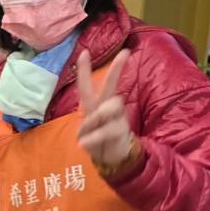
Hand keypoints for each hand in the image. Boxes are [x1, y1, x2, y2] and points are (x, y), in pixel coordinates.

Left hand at [75, 50, 132, 166]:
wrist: (113, 158)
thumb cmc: (98, 140)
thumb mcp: (87, 132)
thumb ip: (88, 124)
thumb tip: (94, 122)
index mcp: (95, 105)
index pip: (88, 85)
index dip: (85, 69)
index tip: (84, 52)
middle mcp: (107, 107)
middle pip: (111, 85)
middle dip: (117, 69)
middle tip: (126, 53)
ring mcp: (117, 117)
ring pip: (106, 109)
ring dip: (93, 121)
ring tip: (86, 136)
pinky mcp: (121, 130)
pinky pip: (106, 130)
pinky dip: (94, 137)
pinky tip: (83, 144)